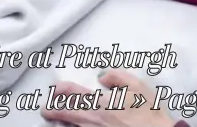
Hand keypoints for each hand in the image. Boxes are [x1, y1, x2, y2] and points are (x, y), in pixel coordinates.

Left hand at [41, 69, 174, 126]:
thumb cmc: (150, 115)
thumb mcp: (138, 87)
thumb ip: (118, 76)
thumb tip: (103, 75)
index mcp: (101, 104)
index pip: (72, 93)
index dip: (60, 89)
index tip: (55, 89)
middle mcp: (94, 121)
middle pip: (65, 114)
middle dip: (52, 110)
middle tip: (45, 108)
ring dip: (61, 121)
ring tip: (54, 118)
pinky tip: (72, 126)